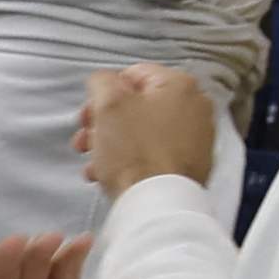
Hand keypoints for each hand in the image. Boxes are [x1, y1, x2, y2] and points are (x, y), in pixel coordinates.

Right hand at [73, 62, 218, 198]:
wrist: (159, 203)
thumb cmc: (134, 149)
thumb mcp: (110, 106)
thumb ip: (103, 83)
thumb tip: (105, 80)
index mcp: (180, 84)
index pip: (133, 75)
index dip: (103, 94)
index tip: (86, 117)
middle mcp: (195, 106)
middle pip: (136, 106)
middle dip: (103, 124)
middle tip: (82, 143)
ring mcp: (196, 137)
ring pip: (140, 133)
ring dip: (109, 146)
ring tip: (90, 166)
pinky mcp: (190, 165)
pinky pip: (152, 155)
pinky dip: (128, 162)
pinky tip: (105, 177)